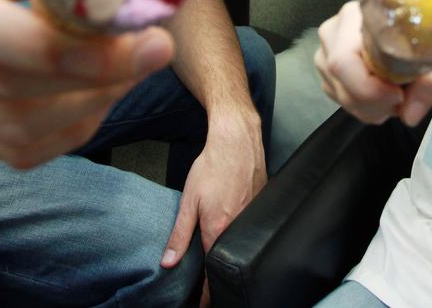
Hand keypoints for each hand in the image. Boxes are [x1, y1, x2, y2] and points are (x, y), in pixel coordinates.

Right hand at [0, 0, 175, 168]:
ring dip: (91, 104)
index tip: (132, 38)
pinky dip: (74, 128)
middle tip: (155, 51)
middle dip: (94, 76)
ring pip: (15, 127)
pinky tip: (104, 93)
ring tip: (134, 69)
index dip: (53, 45)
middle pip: (3, 83)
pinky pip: (20, 149)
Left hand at [159, 108, 265, 306]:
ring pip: (241, 242)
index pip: (213, 272)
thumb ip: (179, 234)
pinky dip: (243, 232)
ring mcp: (253, 216)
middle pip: (229, 259)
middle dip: (218, 273)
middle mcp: (239, 226)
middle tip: (208, 282)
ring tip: (221, 253)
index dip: (207, 293)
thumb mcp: (189, 200)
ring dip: (231, 250)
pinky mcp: (262, 205)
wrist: (237, 140)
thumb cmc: (212, 166)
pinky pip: (251, 226)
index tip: (202, 304)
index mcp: (218, 229)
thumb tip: (168, 261)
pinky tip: (234, 221)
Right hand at [314, 1, 431, 125]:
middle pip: (342, 84)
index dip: (369, 88)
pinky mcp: (326, 71)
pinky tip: (382, 93)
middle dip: (376, 104)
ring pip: (342, 97)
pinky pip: (341, 100)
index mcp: (354, 16)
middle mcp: (332, 32)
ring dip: (373, 108)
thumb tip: (409, 115)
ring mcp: (325, 52)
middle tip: (403, 99)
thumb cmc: (420, 34)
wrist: (409, 27)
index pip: (344, 61)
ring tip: (396, 94)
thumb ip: (428, 84)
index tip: (399, 94)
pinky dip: (366, 107)